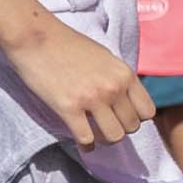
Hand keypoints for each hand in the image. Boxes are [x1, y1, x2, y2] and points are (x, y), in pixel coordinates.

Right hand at [10, 19, 151, 150]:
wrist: (34, 36)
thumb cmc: (66, 44)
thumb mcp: (104, 56)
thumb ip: (117, 77)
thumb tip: (123, 98)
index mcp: (124, 74)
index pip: (147, 111)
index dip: (135, 117)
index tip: (121, 116)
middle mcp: (112, 88)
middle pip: (132, 127)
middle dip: (119, 128)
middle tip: (105, 125)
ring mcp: (91, 98)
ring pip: (114, 136)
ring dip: (105, 139)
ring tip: (95, 135)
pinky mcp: (68, 107)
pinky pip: (86, 139)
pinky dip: (86, 145)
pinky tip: (82, 142)